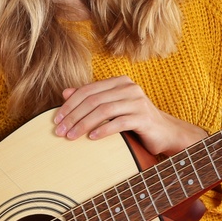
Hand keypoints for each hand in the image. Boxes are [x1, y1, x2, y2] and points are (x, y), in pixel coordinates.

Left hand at [54, 76, 206, 156]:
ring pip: (104, 110)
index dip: (69, 105)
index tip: (56, 120)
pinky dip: (103, 130)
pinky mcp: (144, 117)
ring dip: (84, 124)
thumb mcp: (112, 107)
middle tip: (60, 131)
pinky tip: (92, 138)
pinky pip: (119, 122)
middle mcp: (129, 88)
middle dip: (73, 116)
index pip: (88, 90)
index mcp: (119, 82)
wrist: (165, 132)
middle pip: (93, 100)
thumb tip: (65, 93)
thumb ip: (92, 98)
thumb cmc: (135, 120)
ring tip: (72, 137)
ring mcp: (138, 102)